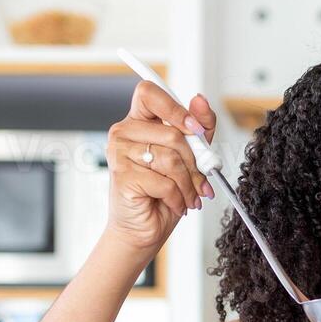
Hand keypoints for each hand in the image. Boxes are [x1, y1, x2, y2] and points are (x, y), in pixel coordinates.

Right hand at [104, 81, 217, 261]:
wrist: (143, 229)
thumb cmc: (164, 194)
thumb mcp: (189, 158)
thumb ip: (198, 129)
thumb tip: (200, 100)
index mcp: (139, 121)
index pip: (150, 92)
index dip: (176, 108)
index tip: (195, 129)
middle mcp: (124, 132)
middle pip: (172, 133)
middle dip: (196, 162)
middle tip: (201, 180)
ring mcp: (119, 153)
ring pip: (171, 159)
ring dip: (189, 184)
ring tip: (190, 196)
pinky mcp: (122, 176)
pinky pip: (165, 182)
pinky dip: (179, 198)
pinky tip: (177, 204)